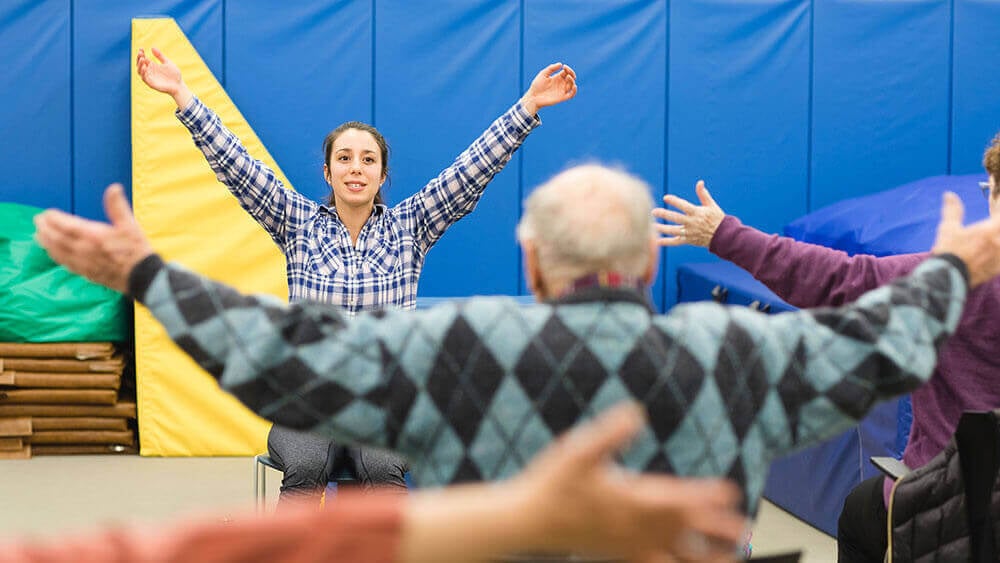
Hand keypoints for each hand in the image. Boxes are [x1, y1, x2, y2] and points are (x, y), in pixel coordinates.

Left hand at [34, 184, 153, 293]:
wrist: (142, 276)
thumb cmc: (137, 250)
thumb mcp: (130, 225)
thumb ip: (117, 206)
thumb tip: (113, 188)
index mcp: (93, 235)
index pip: (65, 224)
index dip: (53, 218)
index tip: (47, 212)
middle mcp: (83, 249)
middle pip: (56, 237)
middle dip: (45, 228)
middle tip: (38, 221)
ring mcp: (82, 262)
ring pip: (57, 251)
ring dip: (45, 242)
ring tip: (38, 235)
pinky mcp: (85, 272)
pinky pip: (64, 262)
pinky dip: (54, 255)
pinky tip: (52, 252)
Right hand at [136, 47, 192, 107]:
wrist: (179, 85)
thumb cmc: (174, 75)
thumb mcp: (167, 62)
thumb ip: (160, 56)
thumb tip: (152, 47)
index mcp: (152, 66)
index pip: (143, 58)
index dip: (141, 53)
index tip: (141, 48)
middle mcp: (149, 71)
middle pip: (140, 64)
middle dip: (139, 58)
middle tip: (140, 53)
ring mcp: (150, 78)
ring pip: (140, 71)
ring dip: (139, 65)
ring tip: (142, 59)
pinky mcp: (151, 84)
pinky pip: (144, 78)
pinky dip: (143, 73)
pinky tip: (145, 67)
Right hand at [512, 403, 744, 560]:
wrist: (528, 521)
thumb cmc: (552, 483)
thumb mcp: (578, 450)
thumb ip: (610, 432)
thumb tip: (636, 411)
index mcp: (629, 498)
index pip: (675, 498)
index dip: (704, 495)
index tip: (731, 491)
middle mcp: (635, 525)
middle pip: (687, 529)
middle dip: (721, 530)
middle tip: (753, 533)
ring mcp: (628, 543)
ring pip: (678, 555)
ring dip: (709, 557)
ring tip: (738, 560)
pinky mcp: (619, 554)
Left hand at [520, 63, 577, 114]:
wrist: (533, 97)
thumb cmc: (537, 86)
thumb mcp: (543, 74)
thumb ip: (551, 68)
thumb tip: (561, 64)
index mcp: (557, 78)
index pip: (566, 72)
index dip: (568, 69)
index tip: (564, 66)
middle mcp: (561, 84)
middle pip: (571, 78)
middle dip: (571, 73)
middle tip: (567, 72)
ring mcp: (562, 91)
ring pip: (572, 85)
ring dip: (572, 80)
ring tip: (568, 77)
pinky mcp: (562, 98)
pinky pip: (571, 95)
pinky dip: (574, 91)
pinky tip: (574, 86)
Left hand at [653, 180, 725, 248]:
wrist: (724, 236)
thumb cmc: (717, 218)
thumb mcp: (711, 205)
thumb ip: (703, 194)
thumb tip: (699, 182)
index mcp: (697, 213)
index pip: (684, 206)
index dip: (675, 201)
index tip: (666, 197)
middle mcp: (692, 223)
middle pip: (676, 218)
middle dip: (664, 214)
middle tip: (654, 211)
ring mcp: (690, 232)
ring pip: (674, 231)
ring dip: (662, 228)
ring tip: (652, 225)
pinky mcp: (688, 240)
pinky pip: (676, 242)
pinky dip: (666, 242)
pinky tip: (655, 241)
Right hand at [931, 192, 999, 287]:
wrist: (947, 277)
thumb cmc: (948, 250)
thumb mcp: (948, 227)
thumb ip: (953, 209)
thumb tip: (949, 194)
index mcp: (990, 230)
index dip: (997, 212)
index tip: (994, 210)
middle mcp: (999, 243)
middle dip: (996, 226)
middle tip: (991, 226)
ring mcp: (999, 257)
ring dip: (998, 241)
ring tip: (993, 240)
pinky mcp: (997, 269)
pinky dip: (998, 254)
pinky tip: (994, 253)